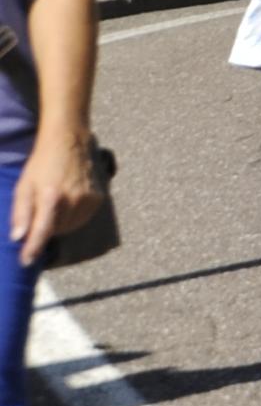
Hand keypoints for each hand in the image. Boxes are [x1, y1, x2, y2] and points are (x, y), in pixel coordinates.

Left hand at [11, 131, 101, 263]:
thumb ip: (20, 213)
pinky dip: (72, 217)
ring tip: (53, 207)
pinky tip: (66, 204)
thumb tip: (17, 238)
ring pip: (70, 226)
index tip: (26, 262)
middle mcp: (72, 200)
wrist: (69, 143)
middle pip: (56, 230)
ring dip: (59, 224)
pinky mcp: (98, 199)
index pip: (41, 230)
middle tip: (39, 215)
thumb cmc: (41, 165)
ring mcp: (88, 200)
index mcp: (50, 196)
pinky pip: (82, 219)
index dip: (33, 248)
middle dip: (45, 229)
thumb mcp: (23, 186)